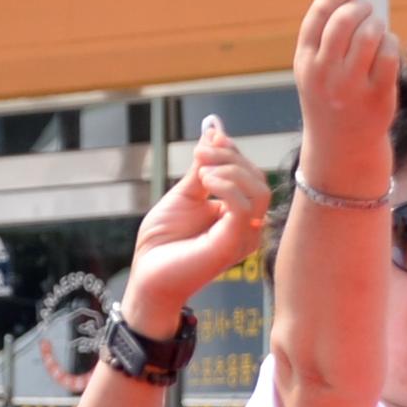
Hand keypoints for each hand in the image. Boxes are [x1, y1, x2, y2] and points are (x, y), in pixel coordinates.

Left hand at [122, 117, 270, 334]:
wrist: (147, 274)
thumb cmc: (163, 242)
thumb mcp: (183, 195)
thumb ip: (201, 168)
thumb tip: (215, 133)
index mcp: (238, 214)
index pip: (251, 175)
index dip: (233, 152)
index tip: (211, 137)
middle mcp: (247, 227)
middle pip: (259, 179)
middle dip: (231, 157)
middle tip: (201, 153)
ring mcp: (244, 237)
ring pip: (259, 191)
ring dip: (230, 170)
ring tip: (201, 172)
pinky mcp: (233, 245)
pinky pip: (245, 208)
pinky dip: (228, 187)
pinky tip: (205, 182)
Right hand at [292, 0, 398, 203]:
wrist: (340, 148)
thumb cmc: (331, 94)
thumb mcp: (317, 64)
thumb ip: (330, 24)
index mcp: (304, 61)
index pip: (321, 13)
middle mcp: (324, 74)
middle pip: (347, 19)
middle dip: (363, 7)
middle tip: (368, 13)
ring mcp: (350, 87)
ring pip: (371, 33)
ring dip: (379, 25)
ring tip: (377, 34)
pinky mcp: (377, 98)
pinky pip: (391, 54)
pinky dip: (392, 44)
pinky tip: (386, 51)